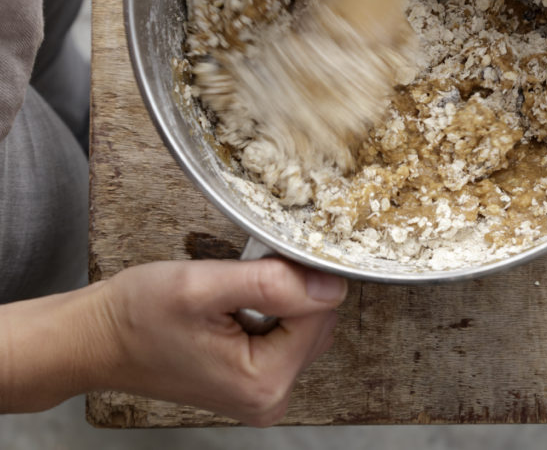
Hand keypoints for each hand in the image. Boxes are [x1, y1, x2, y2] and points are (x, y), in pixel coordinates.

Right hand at [0, 258, 346, 425]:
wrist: (96, 339)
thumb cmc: (136, 316)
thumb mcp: (203, 285)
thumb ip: (273, 284)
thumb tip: (332, 286)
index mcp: (264, 381)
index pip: (321, 311)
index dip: (294, 278)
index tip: (256, 268)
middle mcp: (270, 397)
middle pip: (318, 321)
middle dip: (286, 291)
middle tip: (235, 285)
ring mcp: (264, 392)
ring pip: (305, 325)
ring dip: (277, 301)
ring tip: (228, 300)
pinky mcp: (256, 381)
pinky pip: (286, 335)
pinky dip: (267, 313)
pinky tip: (232, 312)